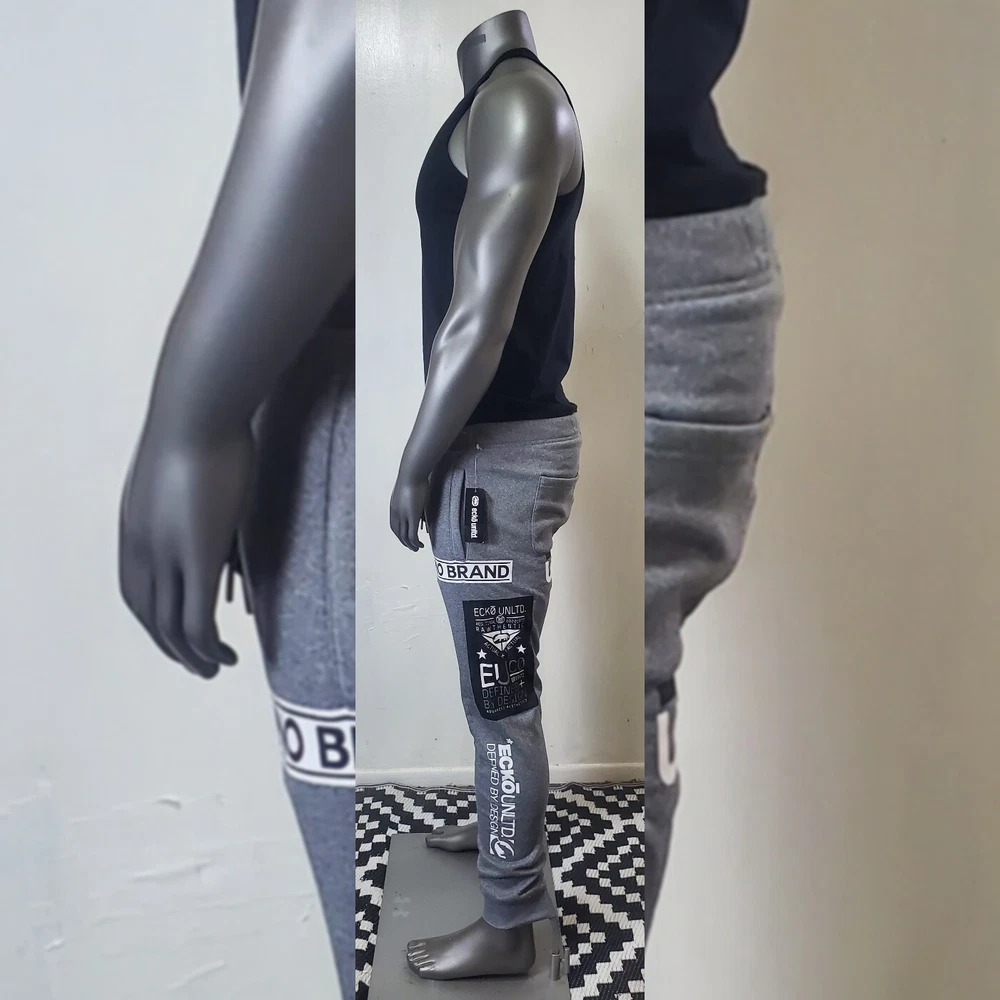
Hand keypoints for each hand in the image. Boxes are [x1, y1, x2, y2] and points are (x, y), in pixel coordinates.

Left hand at [118, 424, 254, 677]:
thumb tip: (214, 514)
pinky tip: (224, 655)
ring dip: (192, 655)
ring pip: (171, 626)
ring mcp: (166, 553)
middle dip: (170, 647)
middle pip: (148, 615)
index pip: (135, 591)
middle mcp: (142, 547)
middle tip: (197, 665)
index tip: (178, 633)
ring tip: (215, 669)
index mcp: (134, 527)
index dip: (155, 621)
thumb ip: (193, 499)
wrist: (198, 409)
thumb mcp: (186, 470)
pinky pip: (196, 618)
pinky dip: (207, 646)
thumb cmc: (200, 425)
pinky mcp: (197, 555)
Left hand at [389, 471, 428, 551]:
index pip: (394, 525)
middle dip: (404, 542)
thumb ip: (411, 496)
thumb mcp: (409, 488)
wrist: (412, 473)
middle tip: (411, 547)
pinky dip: (415, 542)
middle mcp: (396, 513)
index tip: (405, 537)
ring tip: (417, 549)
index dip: (399, 533)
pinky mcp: (412, 516)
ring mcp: (403, 515)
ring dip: (410, 544)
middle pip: (398, 532)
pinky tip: (419, 545)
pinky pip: (412, 535)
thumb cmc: (413, 476)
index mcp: (394, 506)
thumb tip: (417, 497)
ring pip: (404, 536)